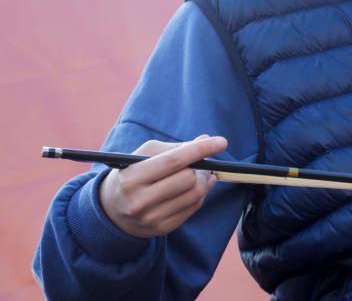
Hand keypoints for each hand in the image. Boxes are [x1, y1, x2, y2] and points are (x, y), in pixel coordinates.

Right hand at [98, 135, 227, 238]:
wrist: (111, 210)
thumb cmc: (132, 174)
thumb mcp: (144, 155)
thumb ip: (175, 148)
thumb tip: (205, 140)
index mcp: (133, 177)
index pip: (174, 161)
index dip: (200, 150)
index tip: (221, 142)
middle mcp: (140, 201)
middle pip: (188, 179)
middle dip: (199, 167)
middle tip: (200, 162)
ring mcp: (151, 218)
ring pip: (195, 194)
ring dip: (203, 181)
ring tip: (198, 174)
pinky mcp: (162, 228)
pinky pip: (193, 208)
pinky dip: (200, 194)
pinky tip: (194, 187)